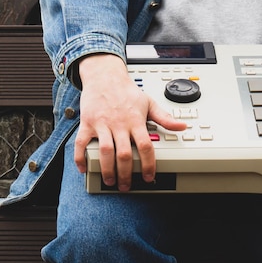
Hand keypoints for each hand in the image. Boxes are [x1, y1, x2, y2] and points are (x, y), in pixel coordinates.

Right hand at [74, 54, 186, 191]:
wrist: (104, 76)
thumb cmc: (126, 90)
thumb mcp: (149, 102)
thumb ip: (164, 118)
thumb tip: (182, 126)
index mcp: (135, 120)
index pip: (145, 146)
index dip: (147, 164)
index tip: (148, 177)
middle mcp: (119, 123)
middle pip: (124, 153)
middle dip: (125, 173)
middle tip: (126, 186)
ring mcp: (102, 124)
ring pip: (104, 151)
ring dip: (107, 169)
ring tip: (110, 181)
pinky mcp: (87, 123)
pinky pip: (81, 142)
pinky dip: (80, 157)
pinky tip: (82, 168)